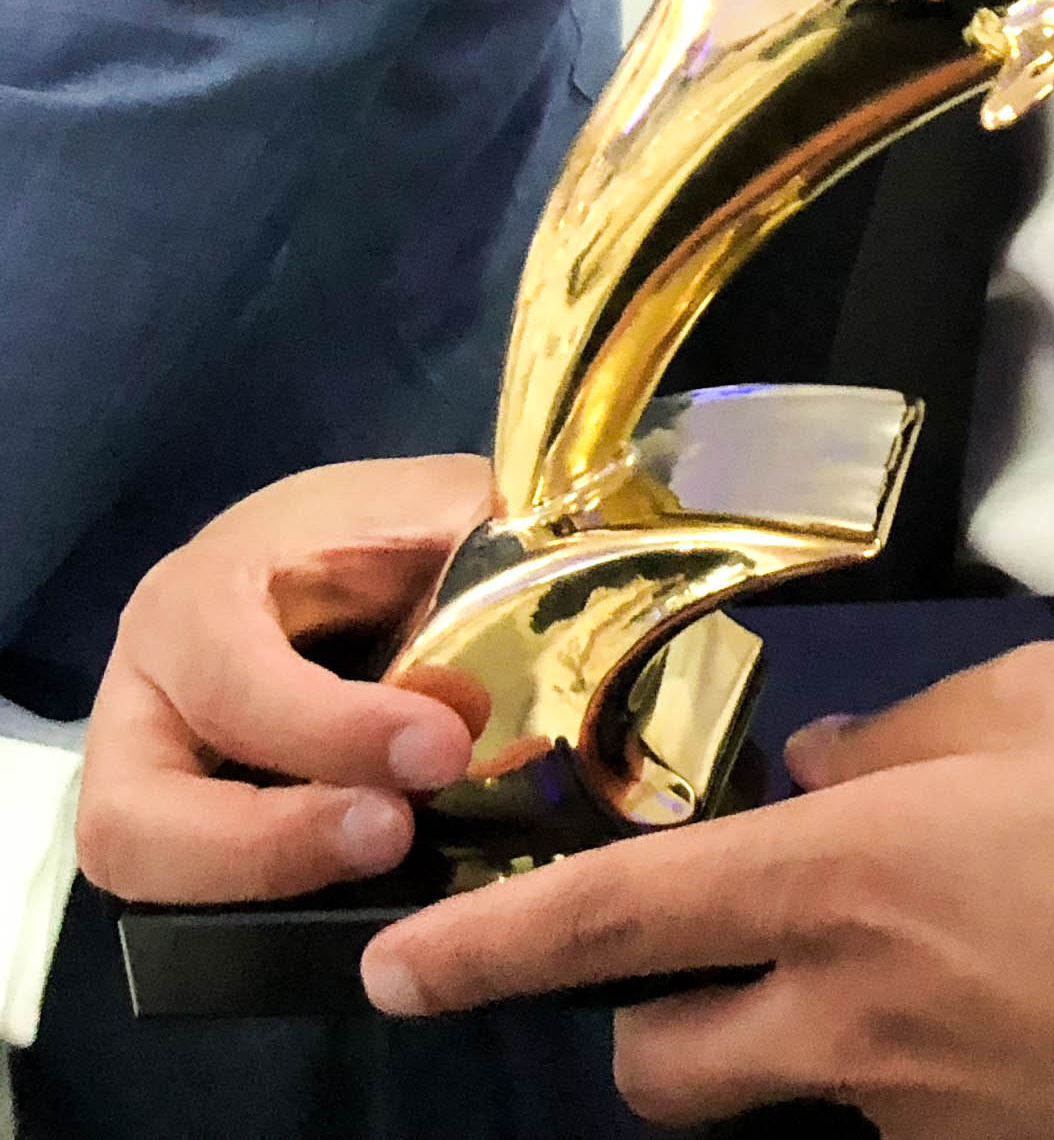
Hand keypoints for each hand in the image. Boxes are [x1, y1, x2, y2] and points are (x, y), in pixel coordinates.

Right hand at [78, 456, 490, 903]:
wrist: (355, 552)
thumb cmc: (390, 530)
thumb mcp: (440, 512)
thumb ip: (487, 551)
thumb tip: (556, 602)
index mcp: (199, 595)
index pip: (227, 677)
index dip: (329, 728)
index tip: (443, 748)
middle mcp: (145, 694)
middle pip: (132, 815)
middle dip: (262, 844)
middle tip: (393, 836)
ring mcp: (145, 775)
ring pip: (145, 875)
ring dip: (264, 885)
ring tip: (391, 864)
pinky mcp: (178, 836)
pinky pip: (191, 901)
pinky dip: (273, 906)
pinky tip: (377, 889)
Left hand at [363, 641, 1053, 1139]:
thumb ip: (911, 726)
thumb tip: (837, 766)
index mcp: (856, 883)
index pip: (618, 922)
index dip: (488, 951)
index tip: (399, 967)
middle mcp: (860, 1024)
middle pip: (664, 1068)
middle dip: (636, 1024)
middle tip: (686, 958)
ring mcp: (926, 1116)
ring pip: (789, 1094)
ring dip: (793, 1034)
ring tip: (910, 954)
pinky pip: (907, 1114)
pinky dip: (917, 1057)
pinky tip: (1018, 991)